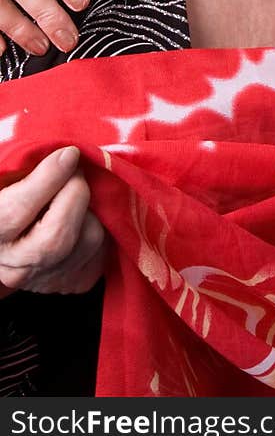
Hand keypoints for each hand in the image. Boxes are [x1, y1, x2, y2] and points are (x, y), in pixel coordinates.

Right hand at [0, 147, 106, 295]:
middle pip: (57, 237)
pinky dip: (102, 226)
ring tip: (80, 194)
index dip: (48, 179)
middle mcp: (16, 265)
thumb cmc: (13, 200)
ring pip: (88, 241)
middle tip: (78, 171)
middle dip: (77, 194)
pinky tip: (86, 215)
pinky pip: (103, 250)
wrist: (14, 243)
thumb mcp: (10, 183)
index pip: (17, 211)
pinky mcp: (74, 282)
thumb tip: (68, 155)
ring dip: (93, 210)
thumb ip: (28, 172)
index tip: (69, 153)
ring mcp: (46, 279)